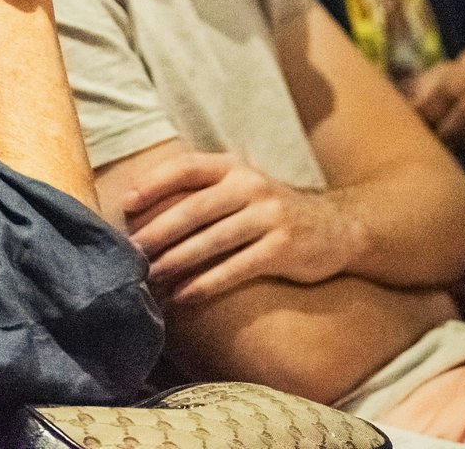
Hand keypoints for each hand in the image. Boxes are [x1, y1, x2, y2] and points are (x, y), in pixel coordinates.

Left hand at [122, 150, 362, 302]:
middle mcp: (251, 186)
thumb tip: (144, 216)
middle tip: (131, 252)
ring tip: (151, 278)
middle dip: (159, 231)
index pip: (187, 168)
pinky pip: (237, 267)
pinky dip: (207, 283)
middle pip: (195, 208)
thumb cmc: (272, 212)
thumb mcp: (243, 189)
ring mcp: (270, 215)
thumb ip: (204, 193)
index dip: (154, 183)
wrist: (337, 228)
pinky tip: (184, 296)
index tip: (127, 204)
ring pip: (213, 239)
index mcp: (235, 167)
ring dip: (178, 260)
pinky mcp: (283, 247)